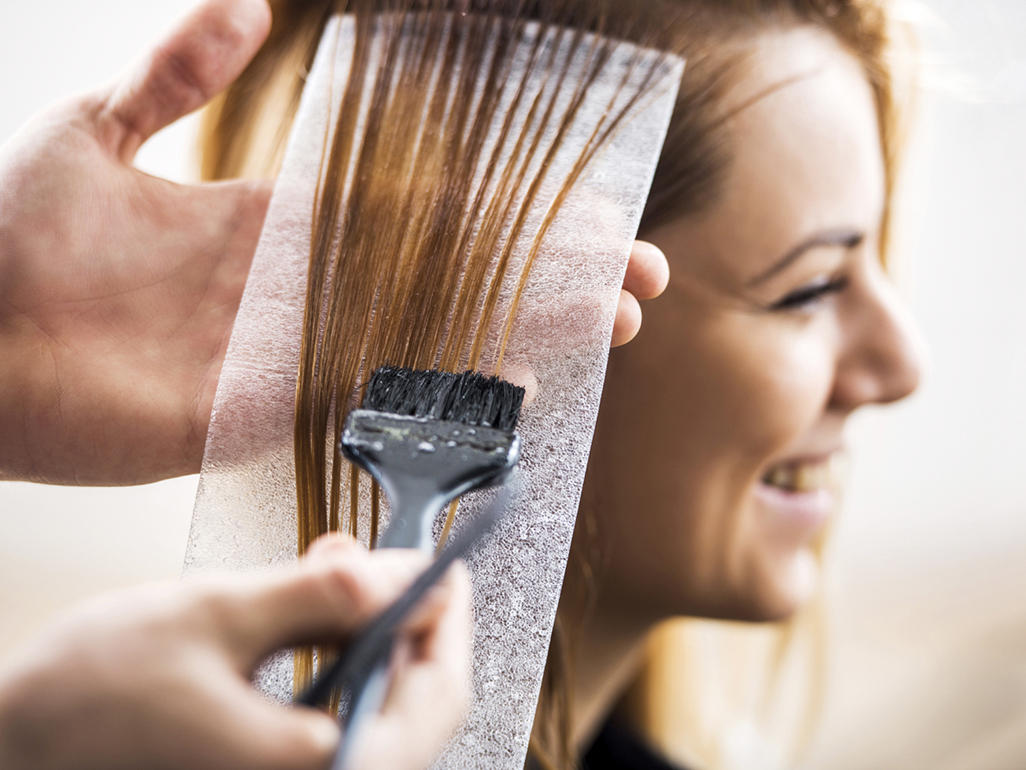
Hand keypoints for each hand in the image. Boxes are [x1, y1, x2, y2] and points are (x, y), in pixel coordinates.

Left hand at [0, 0, 666, 485]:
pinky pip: (367, 403)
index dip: (497, 207)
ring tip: (612, 327)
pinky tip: (517, 382)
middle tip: (636, 279)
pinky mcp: (258, 411)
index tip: (576, 205)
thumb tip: (243, 0)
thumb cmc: (6, 237)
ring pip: (430, 342)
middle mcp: (299, 288)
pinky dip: (444, 392)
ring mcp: (287, 352)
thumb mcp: (91, 131)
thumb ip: (174, 75)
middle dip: (547, 276)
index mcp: (271, 217)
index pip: (414, 208)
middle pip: (448, 279)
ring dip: (525, 333)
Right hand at [0, 535, 471, 769]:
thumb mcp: (219, 618)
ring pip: (375, 710)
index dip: (450, 620)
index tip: (449, 567)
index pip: (436, 695)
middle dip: (408, 623)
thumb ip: (321, 595)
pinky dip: (340, 668)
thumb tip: (402, 572)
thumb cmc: (89, 700)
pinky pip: (337, 722)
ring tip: (346, 578)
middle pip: (414, 705)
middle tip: (395, 562)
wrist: (15, 748)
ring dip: (372, 640)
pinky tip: (317, 623)